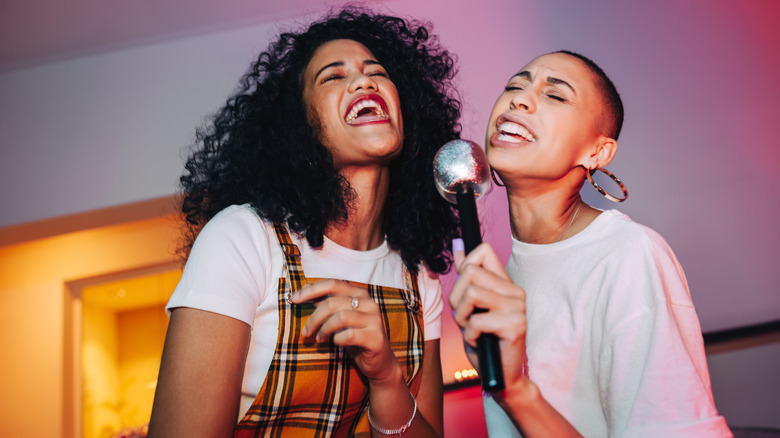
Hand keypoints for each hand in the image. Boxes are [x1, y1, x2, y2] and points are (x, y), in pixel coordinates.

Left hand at [291, 279, 399, 384]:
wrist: (379, 362)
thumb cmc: (355, 338)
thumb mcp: (339, 318)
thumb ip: (326, 304)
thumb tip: (303, 291)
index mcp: (360, 294)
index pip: (333, 284)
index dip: (311, 290)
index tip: (294, 299)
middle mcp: (369, 303)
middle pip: (333, 302)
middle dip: (314, 317)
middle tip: (306, 331)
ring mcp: (375, 320)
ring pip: (340, 317)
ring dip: (324, 329)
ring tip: (320, 339)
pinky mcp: (376, 337)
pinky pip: (349, 335)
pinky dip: (337, 339)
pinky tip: (336, 343)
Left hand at [449, 242, 527, 388]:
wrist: (500, 376)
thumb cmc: (484, 341)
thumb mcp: (469, 306)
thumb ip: (466, 277)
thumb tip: (458, 245)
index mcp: (505, 283)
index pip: (483, 251)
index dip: (463, 268)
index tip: (464, 292)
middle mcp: (515, 291)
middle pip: (469, 273)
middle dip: (456, 300)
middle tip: (467, 319)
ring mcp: (518, 307)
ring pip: (471, 294)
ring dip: (462, 317)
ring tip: (473, 330)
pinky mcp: (516, 325)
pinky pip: (476, 321)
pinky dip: (469, 335)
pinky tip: (479, 342)